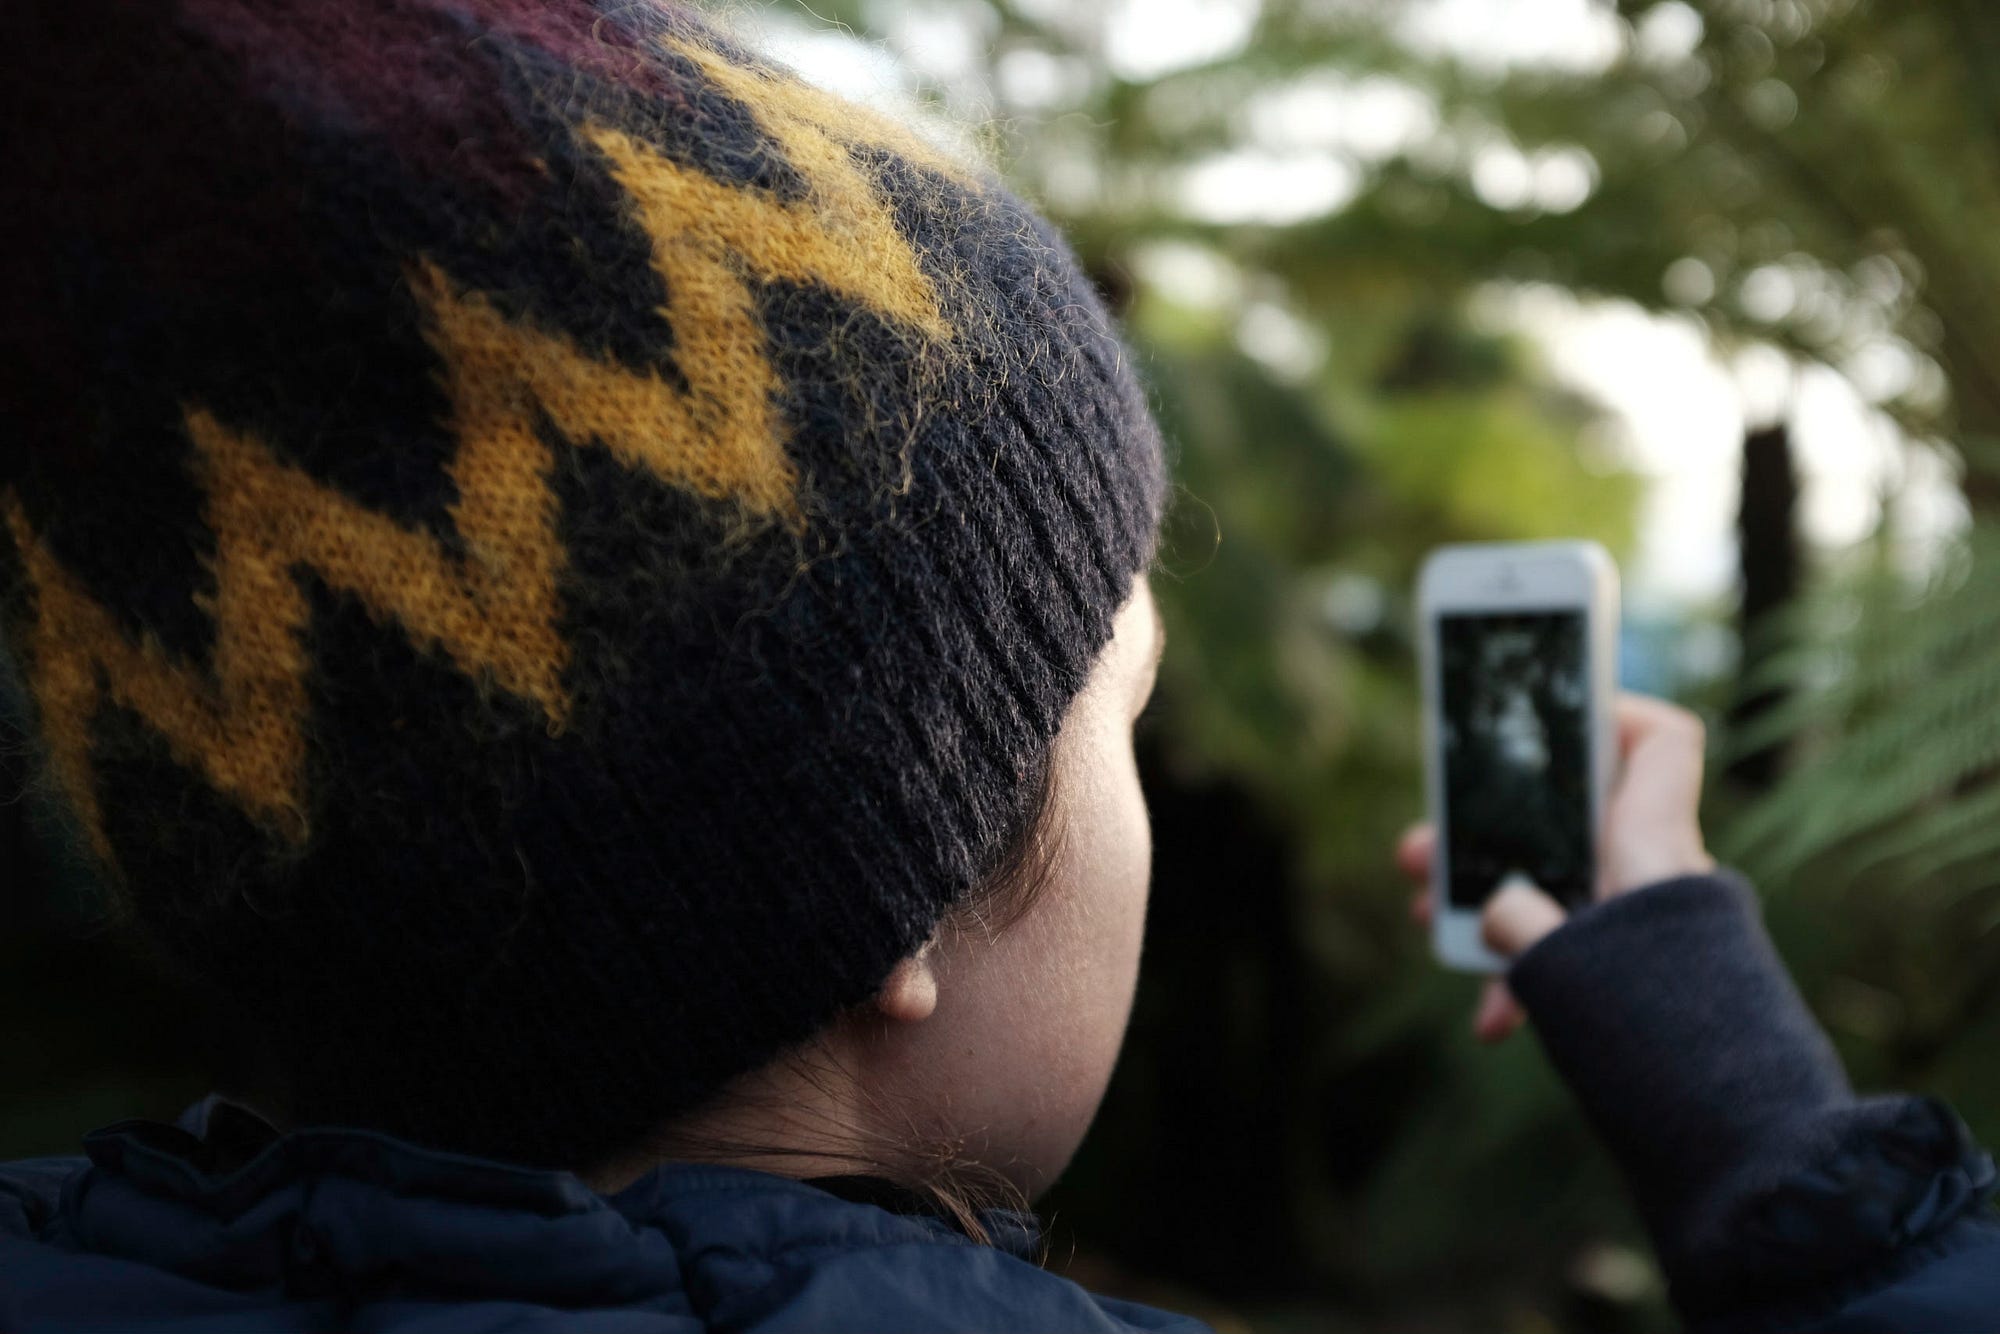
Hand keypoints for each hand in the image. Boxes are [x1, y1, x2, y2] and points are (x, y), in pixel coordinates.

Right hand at [1401, 692, 1716, 1042]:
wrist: (1737, 1131)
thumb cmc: (1665, 1037)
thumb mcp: (1568, 966)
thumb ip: (1517, 923)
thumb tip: (1494, 912)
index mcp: (1651, 846)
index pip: (1660, 742)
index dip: (1612, 713)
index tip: (1544, 724)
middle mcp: (1654, 876)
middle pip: (1569, 823)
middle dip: (1489, 836)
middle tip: (1421, 855)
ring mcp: (1648, 929)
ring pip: (1561, 889)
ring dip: (1493, 906)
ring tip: (1429, 924)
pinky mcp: (1642, 979)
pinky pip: (1575, 952)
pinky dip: (1529, 973)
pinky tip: (1492, 1020)